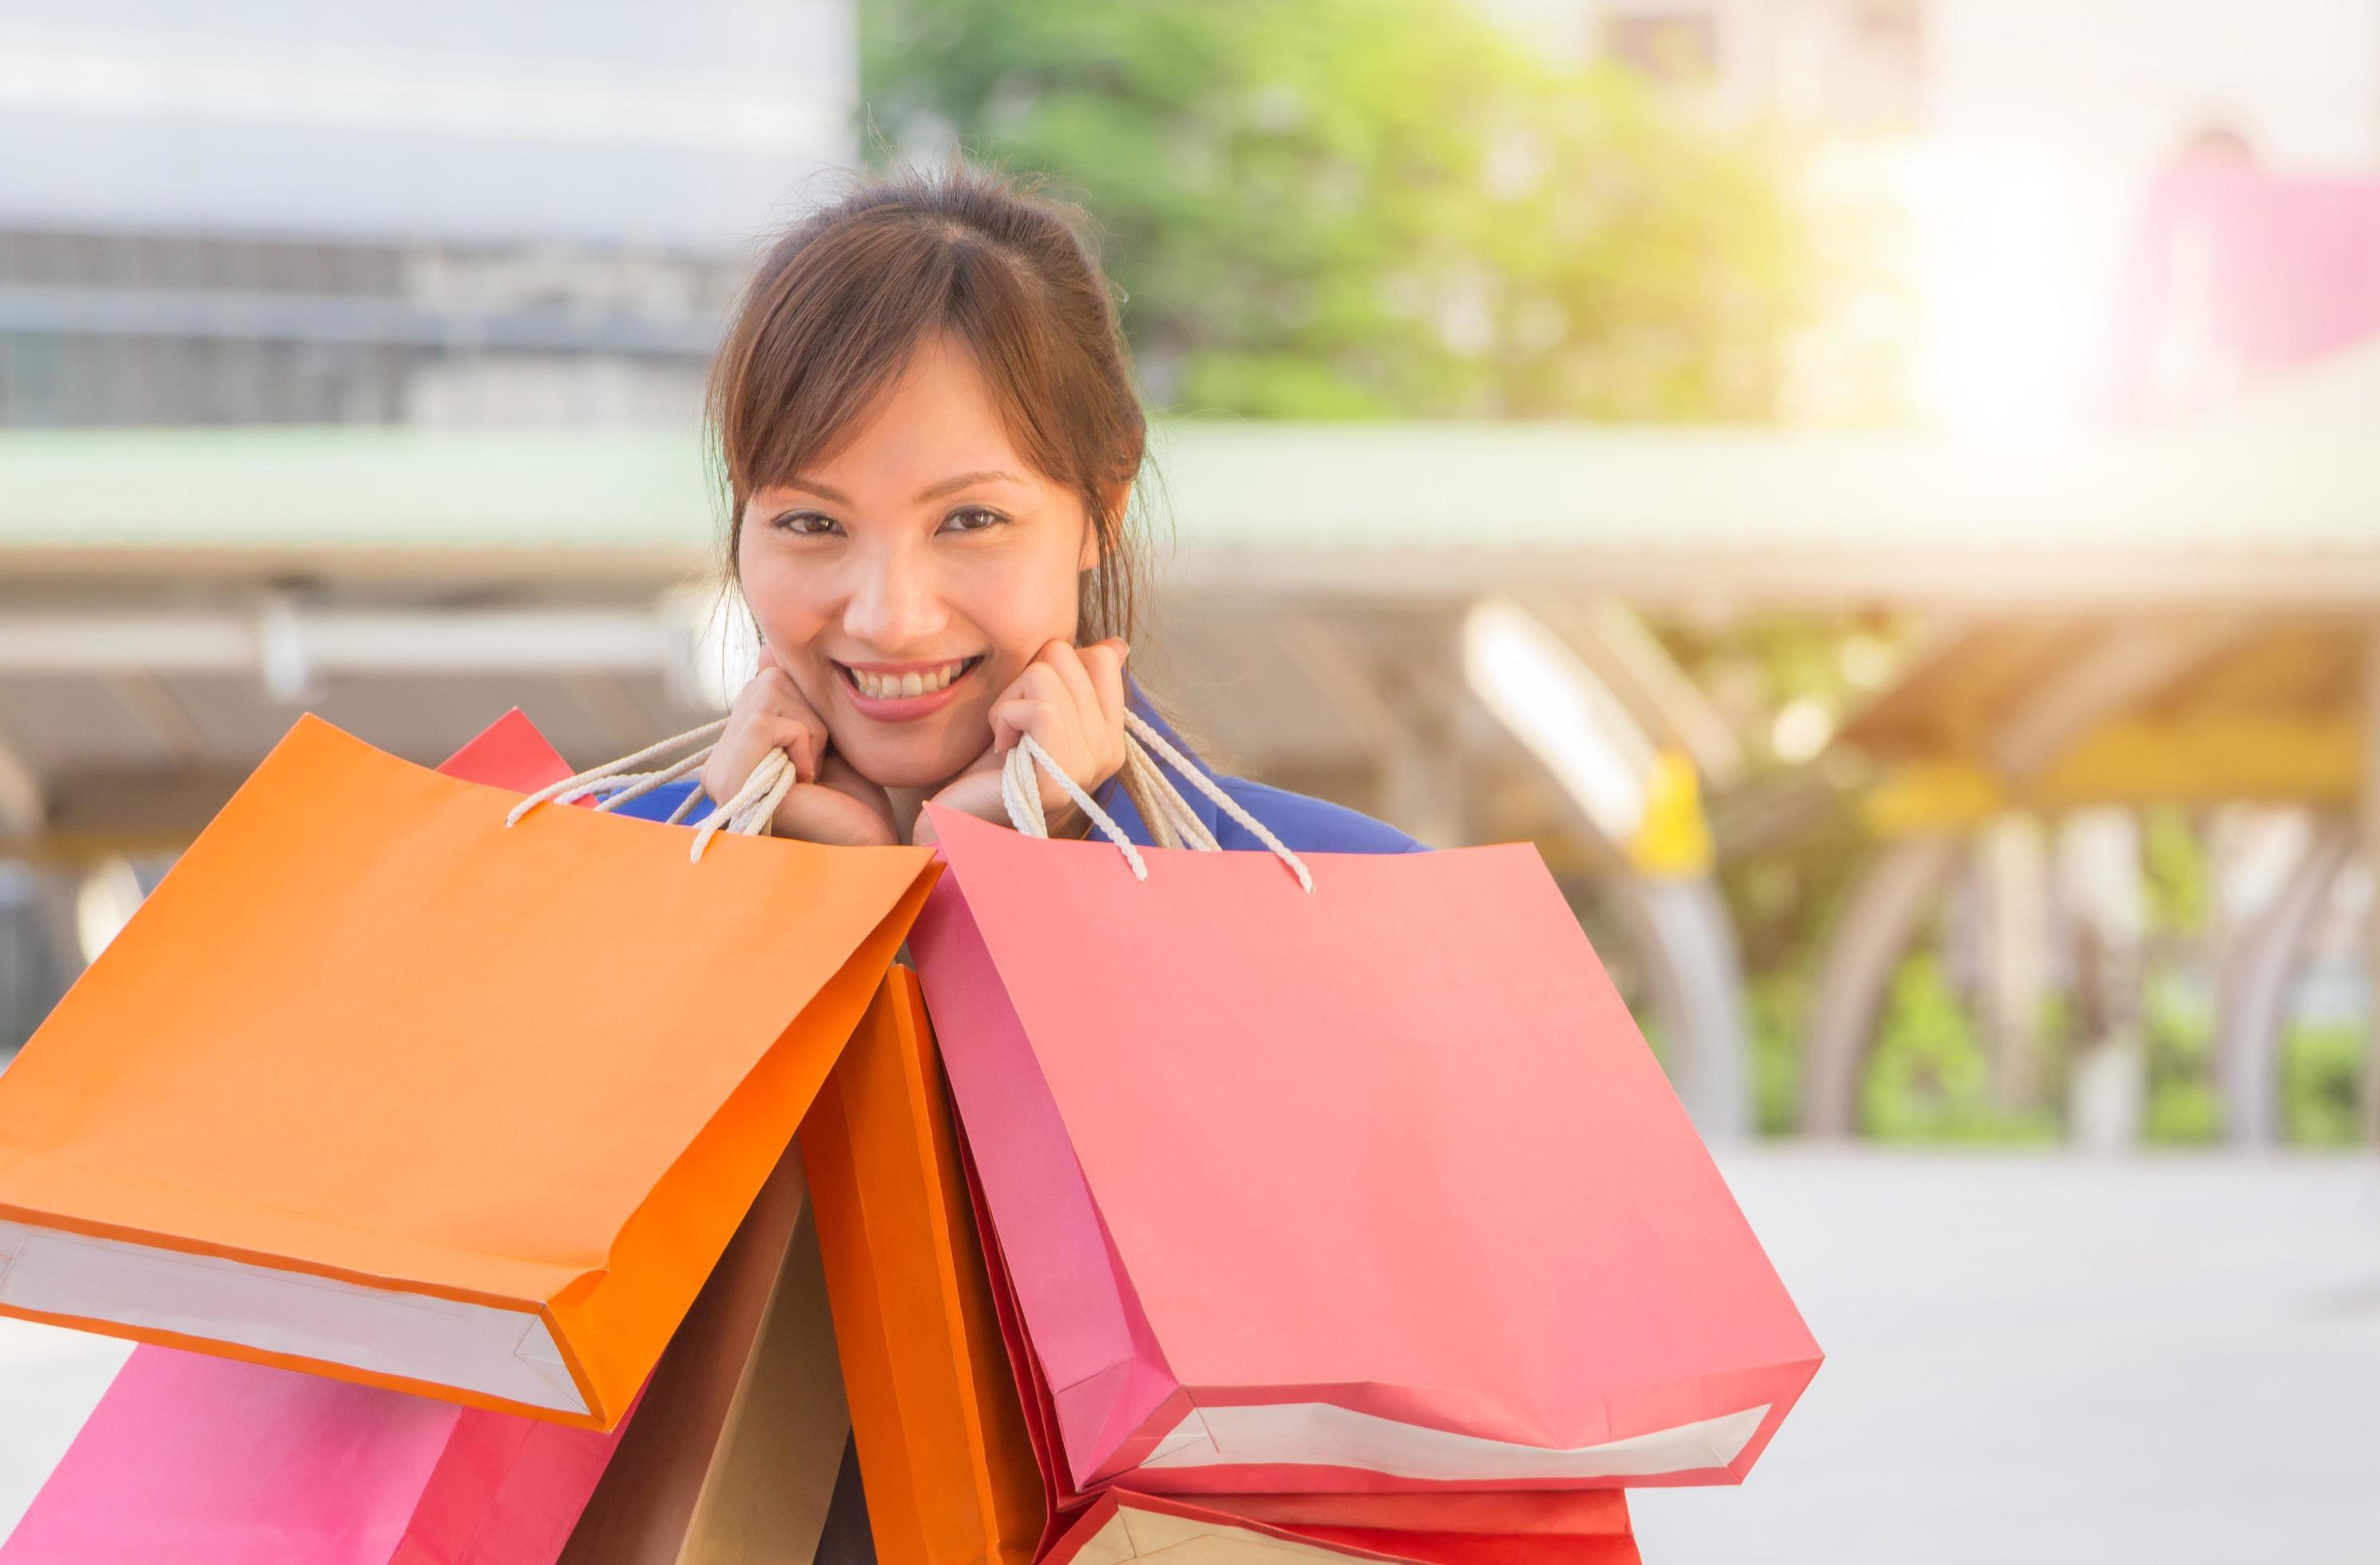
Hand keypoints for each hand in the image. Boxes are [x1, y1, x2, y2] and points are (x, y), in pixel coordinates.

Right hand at [700, 649, 897, 845]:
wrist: (870, 848)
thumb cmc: (854, 802)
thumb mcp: (826, 733)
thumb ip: (797, 695)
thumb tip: (766, 649)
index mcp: (736, 753)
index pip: (766, 681)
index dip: (809, 704)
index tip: (822, 753)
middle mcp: (717, 765)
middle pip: (766, 682)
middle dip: (811, 713)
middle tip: (820, 765)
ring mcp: (719, 776)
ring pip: (766, 695)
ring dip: (810, 729)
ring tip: (814, 774)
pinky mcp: (730, 783)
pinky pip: (764, 722)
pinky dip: (802, 740)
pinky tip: (807, 780)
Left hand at [915, 638, 1128, 843]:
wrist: (961, 821)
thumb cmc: (993, 768)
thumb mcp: (1035, 713)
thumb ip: (1074, 681)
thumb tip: (1115, 645)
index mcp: (1111, 735)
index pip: (1103, 658)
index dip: (1053, 665)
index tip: (1033, 707)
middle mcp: (1110, 751)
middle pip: (1067, 655)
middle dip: (1023, 680)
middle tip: (1014, 727)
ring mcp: (1089, 765)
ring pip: (1047, 674)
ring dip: (1010, 699)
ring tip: (1007, 738)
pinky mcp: (1061, 774)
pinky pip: (1039, 707)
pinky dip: (1005, 717)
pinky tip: (1002, 750)